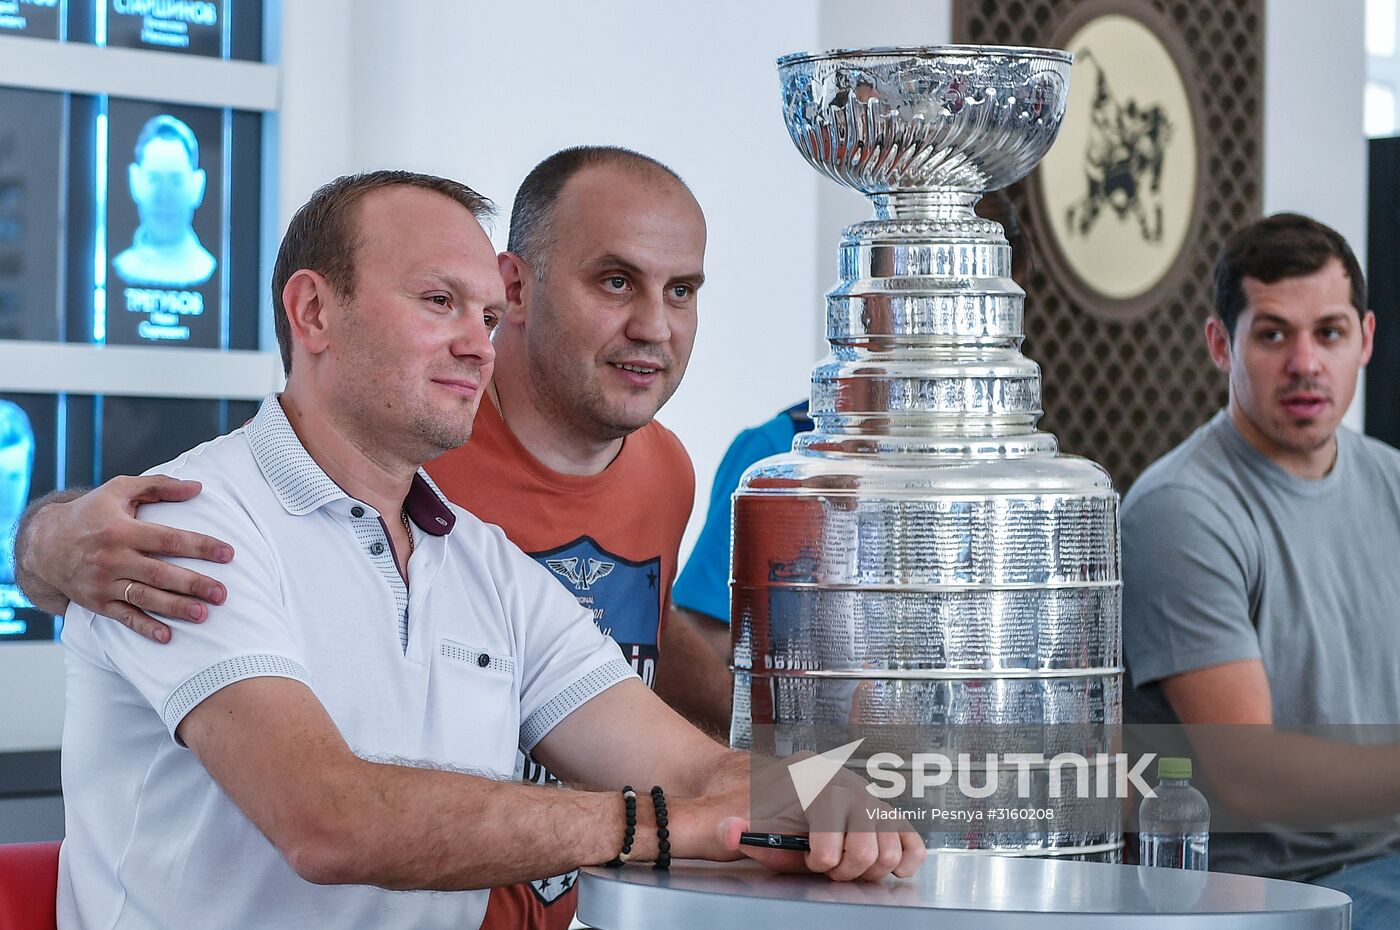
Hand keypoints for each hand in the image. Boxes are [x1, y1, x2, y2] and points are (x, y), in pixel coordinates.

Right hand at [24, 475, 232, 641]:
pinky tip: (167, 636)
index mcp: (122, 530)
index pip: (168, 539)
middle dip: (193, 584)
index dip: (200, 546)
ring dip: (175, 608)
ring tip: (203, 615)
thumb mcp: (118, 490)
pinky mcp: (96, 602)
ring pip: (145, 598)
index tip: (228, 554)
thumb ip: (158, 486)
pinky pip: (123, 617)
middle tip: (222, 593)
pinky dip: (144, 627)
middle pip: (160, 573)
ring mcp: (104, 583)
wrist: (42, 544)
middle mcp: (113, 558)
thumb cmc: (89, 513)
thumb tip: (197, 487)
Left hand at [719, 783, 925, 881]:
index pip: (838, 811)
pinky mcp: (876, 811)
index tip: (810, 859)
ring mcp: (863, 794)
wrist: (748, 789)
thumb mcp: (724, 817)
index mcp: (810, 776)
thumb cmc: (740, 807)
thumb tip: (731, 832)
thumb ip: (724, 827)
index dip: (824, 849)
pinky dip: (905, 856)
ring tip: (842, 865)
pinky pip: (908, 834)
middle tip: (826, 867)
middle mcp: (843, 780)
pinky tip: (889, 868)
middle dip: (849, 865)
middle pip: (872, 836)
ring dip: (870, 866)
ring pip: (893, 842)